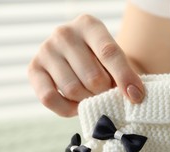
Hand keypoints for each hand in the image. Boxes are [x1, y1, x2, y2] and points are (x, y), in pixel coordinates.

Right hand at [28, 14, 144, 116]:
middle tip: (107, 92)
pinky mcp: (33, 69)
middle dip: (105, 92)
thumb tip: (134, 97)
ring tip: (93, 95)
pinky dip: (67, 109)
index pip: (109, 53)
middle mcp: (64, 33)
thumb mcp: (117, 61)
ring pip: (72, 90)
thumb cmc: (103, 62)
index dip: (124, 78)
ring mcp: (45, 50)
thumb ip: (125, 75)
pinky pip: (49, 98)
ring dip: (88, 100)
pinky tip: (77, 106)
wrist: (81, 58)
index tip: (136, 97)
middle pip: (92, 77)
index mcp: (89, 25)